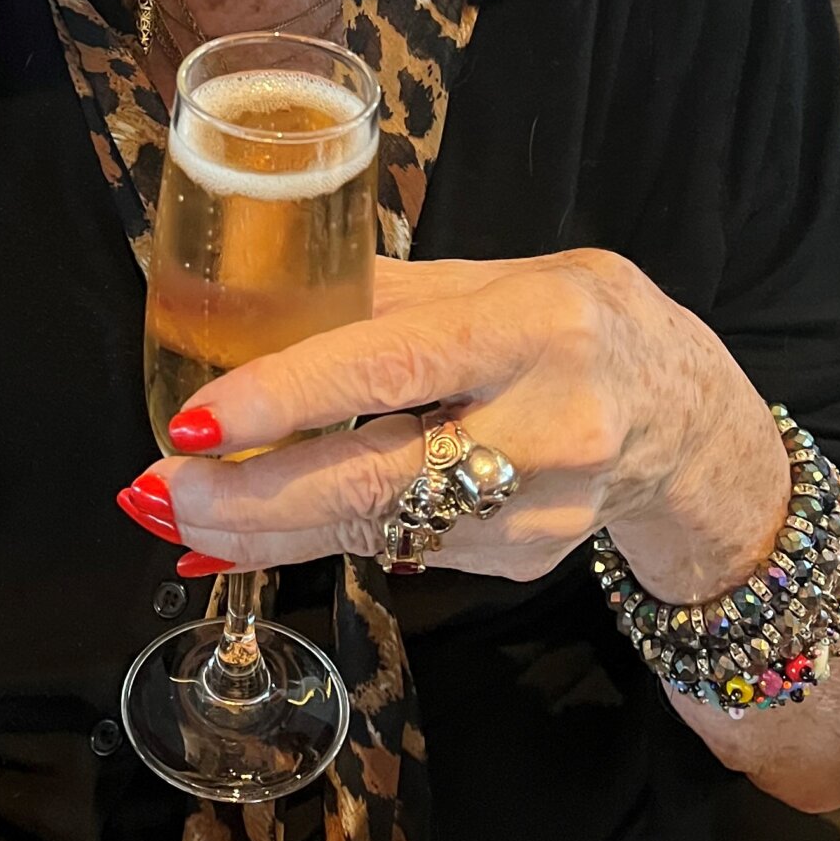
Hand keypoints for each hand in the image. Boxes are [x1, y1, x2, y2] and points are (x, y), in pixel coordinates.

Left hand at [123, 248, 765, 587]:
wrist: (684, 414)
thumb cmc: (568, 322)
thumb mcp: (491, 278)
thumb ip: (381, 293)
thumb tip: (247, 297)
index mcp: (528, 324)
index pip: (391, 364)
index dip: (284, 397)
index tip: (191, 422)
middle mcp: (546, 423)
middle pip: (377, 481)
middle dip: (250, 498)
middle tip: (154, 494)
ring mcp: (540, 509)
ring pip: (377, 532)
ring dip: (264, 532)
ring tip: (174, 517)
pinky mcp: (523, 561)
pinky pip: (400, 552)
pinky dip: (317, 544)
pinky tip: (250, 536)